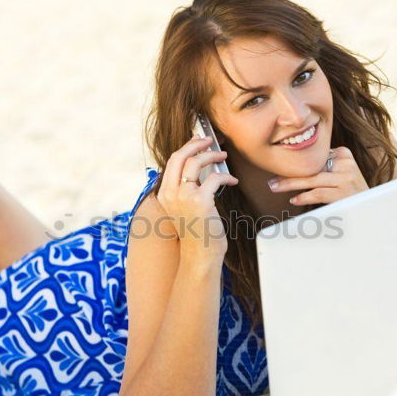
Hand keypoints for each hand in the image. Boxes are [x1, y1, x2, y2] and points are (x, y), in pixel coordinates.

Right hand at [157, 135, 238, 256]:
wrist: (200, 254)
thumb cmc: (197, 232)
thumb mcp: (184, 208)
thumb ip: (185, 189)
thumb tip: (197, 166)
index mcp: (164, 194)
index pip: (172, 162)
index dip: (186, 148)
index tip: (197, 142)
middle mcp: (170, 193)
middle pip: (180, 156)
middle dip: (196, 144)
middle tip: (208, 141)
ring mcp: (184, 197)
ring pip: (196, 162)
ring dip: (212, 155)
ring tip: (223, 156)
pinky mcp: (200, 201)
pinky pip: (215, 178)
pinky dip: (226, 176)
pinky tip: (232, 181)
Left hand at [267, 146, 368, 204]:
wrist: (372, 208)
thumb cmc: (350, 193)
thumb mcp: (339, 175)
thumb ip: (322, 169)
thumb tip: (292, 171)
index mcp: (343, 154)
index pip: (314, 159)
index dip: (295, 166)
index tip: (278, 172)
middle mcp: (346, 163)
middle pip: (311, 168)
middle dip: (289, 175)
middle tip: (272, 181)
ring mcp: (347, 178)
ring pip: (312, 180)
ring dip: (290, 184)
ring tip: (275, 188)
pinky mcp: (345, 193)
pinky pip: (319, 193)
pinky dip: (304, 197)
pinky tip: (294, 200)